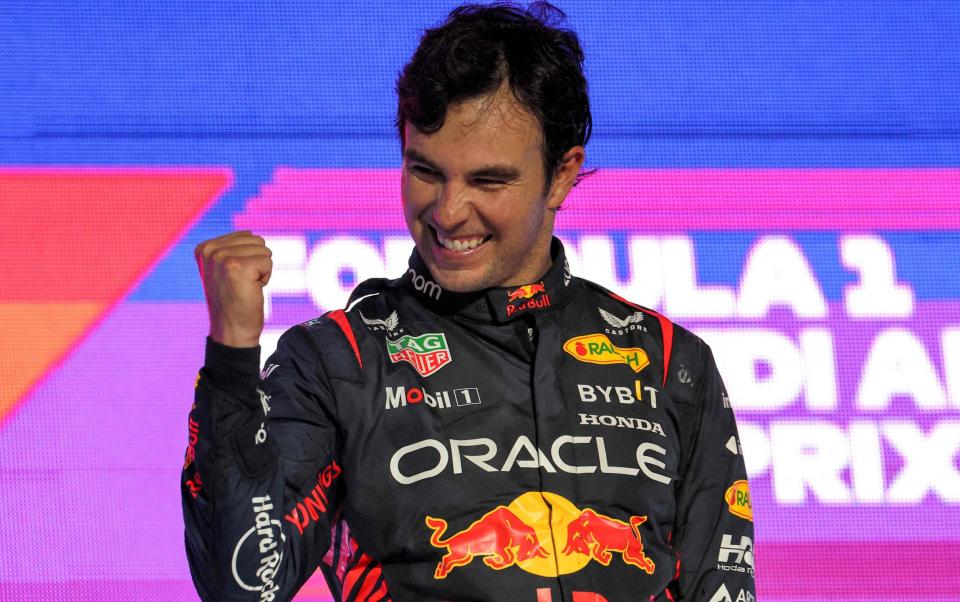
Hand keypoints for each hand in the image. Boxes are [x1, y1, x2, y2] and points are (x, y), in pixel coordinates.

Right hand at [194, 231, 271, 347]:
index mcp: (205, 248)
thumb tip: (252, 234)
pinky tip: (250, 290)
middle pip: (257, 241)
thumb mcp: (225, 270)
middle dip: (257, 263)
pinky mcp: (236, 266)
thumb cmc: (233, 301)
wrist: (232, 330)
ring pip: (264, 250)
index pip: (246, 236)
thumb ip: (233, 249)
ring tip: (245, 286)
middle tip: (242, 283)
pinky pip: (268, 262)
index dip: (249, 258)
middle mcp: (210, 250)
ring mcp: (221, 257)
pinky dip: (265, 278)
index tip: (235, 278)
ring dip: (261, 270)